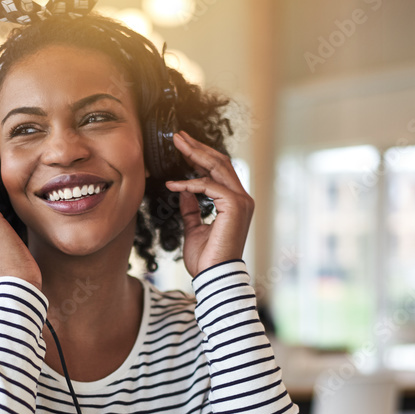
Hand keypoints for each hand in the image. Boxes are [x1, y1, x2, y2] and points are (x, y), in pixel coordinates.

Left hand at [164, 131, 253, 276]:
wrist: (213, 277)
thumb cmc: (206, 259)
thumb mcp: (194, 229)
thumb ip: (191, 209)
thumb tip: (184, 192)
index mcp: (235, 203)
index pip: (219, 170)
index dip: (201, 156)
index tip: (182, 146)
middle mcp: (242, 198)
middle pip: (220, 162)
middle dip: (197, 147)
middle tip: (177, 135)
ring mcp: (241, 201)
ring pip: (217, 167)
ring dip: (195, 154)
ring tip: (176, 143)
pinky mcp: (234, 206)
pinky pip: (208, 186)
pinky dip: (189, 184)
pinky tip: (172, 185)